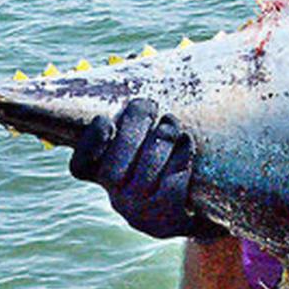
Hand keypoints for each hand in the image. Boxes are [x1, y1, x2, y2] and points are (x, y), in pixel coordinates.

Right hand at [69, 98, 226, 239]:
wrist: (207, 207)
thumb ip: (141, 112)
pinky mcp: (168, 221)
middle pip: (112, 171)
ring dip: (158, 143)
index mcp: (108, 177)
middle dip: (130, 132)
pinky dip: (180, 160)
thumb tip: (138, 67)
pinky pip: (171, 190)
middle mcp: (119, 198)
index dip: (88, 145)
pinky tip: (187, 141)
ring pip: (142, 179)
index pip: (82, 167)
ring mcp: (142, 213)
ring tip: (171, 122)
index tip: (104, 120)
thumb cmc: (175, 158)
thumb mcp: (154, 137)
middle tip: (147, 105)